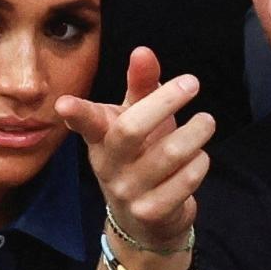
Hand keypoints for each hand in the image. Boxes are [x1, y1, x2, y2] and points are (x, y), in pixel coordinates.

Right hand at [55, 47, 215, 248]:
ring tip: (206, 122)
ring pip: (169, 153)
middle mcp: (109, 165)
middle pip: (131, 129)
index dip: (76, 112)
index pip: (86, 122)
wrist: (144, 218)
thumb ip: (141, 84)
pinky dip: (200, 162)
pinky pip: (186, 180)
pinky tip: (199, 157)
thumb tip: (143, 51)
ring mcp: (129, 192)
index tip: (64, 104)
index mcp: (100, 138)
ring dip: (196, 132)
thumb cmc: (140, 154)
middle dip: (165, 101)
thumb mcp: (136, 116)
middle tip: (192, 82)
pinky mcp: (152, 212)